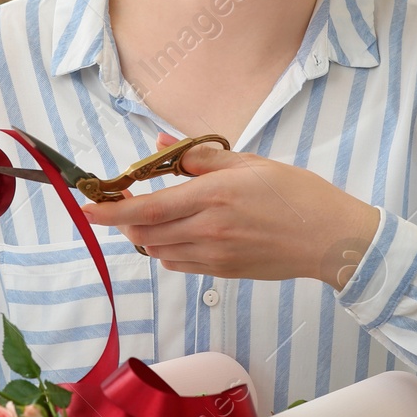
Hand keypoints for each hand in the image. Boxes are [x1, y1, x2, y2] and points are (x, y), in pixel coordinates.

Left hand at [80, 132, 381, 288]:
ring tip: (154, 213)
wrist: (330, 239)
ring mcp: (214, 255)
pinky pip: (179, 263)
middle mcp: (208, 229)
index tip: (86, 207)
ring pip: (158, 250)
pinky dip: (167, 248)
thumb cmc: (297, 195)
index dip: (110, 210)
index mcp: (213, 196)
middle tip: (122, 201)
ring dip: (145, 234)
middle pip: (144, 233)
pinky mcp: (222, 272)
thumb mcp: (250, 163)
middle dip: (123, 219)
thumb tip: (160, 145)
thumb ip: (201, 156)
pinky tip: (179, 233)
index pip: (146, 208)